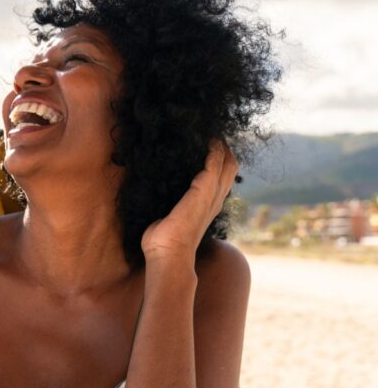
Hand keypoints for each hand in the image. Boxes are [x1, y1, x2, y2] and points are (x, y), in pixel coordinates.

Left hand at [141, 140, 237, 265]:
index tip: (209, 146)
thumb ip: (170, 208)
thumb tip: (158, 202)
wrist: (168, 255)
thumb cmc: (164, 243)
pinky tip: (208, 139)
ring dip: (220, 146)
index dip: (220, 162)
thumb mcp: (170, 220)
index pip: (222, 178)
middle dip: (224, 150)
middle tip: (211, 135)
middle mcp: (214, 200)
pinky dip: (213, 149)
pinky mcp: (203, 190)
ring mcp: (211, 195)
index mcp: (207, 206)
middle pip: (230, 168)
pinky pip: (214, 162)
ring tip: (211, 132)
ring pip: (227, 163)